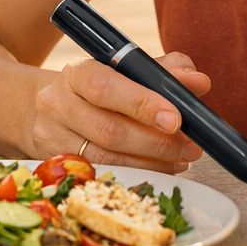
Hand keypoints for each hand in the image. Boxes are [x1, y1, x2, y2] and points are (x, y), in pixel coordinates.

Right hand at [30, 52, 211, 172]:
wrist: (49, 108)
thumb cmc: (100, 87)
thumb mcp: (127, 70)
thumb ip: (164, 71)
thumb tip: (197, 82)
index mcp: (77, 72)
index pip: (106, 87)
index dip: (142, 104)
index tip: (175, 119)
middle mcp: (58, 104)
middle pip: (109, 129)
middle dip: (157, 142)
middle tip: (190, 146)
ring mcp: (54, 138)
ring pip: (106, 158)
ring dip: (152, 162)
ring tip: (181, 159)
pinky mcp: (58, 166)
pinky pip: (101, 175)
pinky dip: (137, 173)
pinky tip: (160, 169)